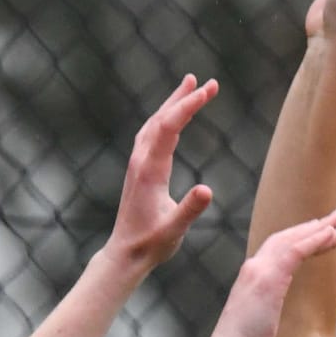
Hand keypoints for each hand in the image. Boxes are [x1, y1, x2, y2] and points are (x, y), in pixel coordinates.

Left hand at [106, 75, 218, 274]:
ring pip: (154, 122)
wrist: (126, 253)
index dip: (188, 106)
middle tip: (209, 83)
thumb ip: (190, 210)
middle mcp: (141, 160)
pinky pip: (152, 133)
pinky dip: (165, 117)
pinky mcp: (139, 168)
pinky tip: (172, 115)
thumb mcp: (174, 230)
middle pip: (161, 118)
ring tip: (190, 85)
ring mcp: (138, 163)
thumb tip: (207, 190)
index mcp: (150, 171)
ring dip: (173, 103)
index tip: (208, 91)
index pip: (168, 127)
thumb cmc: (151, 244)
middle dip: (185, 98)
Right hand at [209, 212, 335, 336]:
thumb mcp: (256, 319)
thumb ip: (265, 307)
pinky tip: (330, 234)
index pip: (277, 247)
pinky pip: (296, 251)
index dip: (300, 236)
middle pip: (287, 237)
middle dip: (313, 226)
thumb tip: (271, 314)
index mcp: (252, 276)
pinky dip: (314, 240)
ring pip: (294, 240)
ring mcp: (260, 270)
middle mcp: (255, 267)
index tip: (320, 231)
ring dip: (320, 229)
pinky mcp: (270, 279)